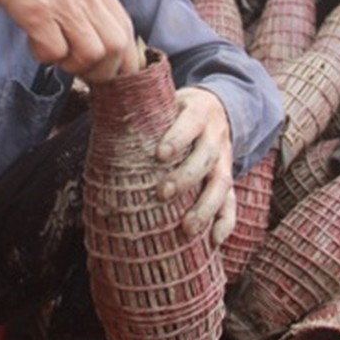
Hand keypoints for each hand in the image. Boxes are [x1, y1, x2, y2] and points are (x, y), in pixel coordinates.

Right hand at [0, 0, 140, 82]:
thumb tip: (99, 36)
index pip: (127, 30)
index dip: (121, 59)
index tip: (105, 70)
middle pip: (116, 47)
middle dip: (100, 70)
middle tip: (77, 66)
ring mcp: (62, 0)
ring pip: (90, 54)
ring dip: (72, 65)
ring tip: (54, 52)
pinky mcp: (36, 10)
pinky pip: (54, 52)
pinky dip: (44, 56)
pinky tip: (33, 41)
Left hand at [155, 87, 236, 244]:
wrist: (217, 107)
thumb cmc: (178, 108)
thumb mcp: (167, 100)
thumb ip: (146, 111)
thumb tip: (106, 123)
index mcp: (199, 112)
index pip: (191, 123)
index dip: (177, 138)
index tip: (159, 154)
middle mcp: (216, 135)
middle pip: (206, 157)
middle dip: (185, 177)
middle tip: (162, 193)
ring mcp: (225, 158)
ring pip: (222, 183)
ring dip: (206, 207)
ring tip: (187, 228)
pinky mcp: (228, 177)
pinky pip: (232, 200)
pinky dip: (226, 221)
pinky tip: (215, 240)